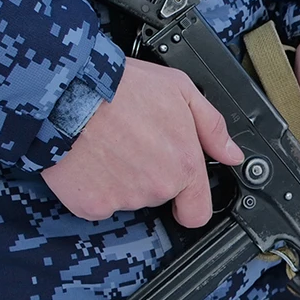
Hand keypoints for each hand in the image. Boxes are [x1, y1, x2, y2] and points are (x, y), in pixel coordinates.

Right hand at [41, 58, 244, 227]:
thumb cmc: (122, 87)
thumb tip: (232, 154)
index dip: (190, 203)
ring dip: (121, 177)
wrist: (67, 92)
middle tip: (134, 141)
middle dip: (149, 174)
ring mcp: (122, 199)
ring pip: (127, 196)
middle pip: (158, 195)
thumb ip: (212, 127)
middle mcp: (156, 188)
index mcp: (183, 166)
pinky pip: (95, 201)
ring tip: (109, 142)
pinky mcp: (89, 203)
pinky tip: (89, 157)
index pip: (197, 212)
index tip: (182, 195)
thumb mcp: (180, 91)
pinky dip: (92, 184)